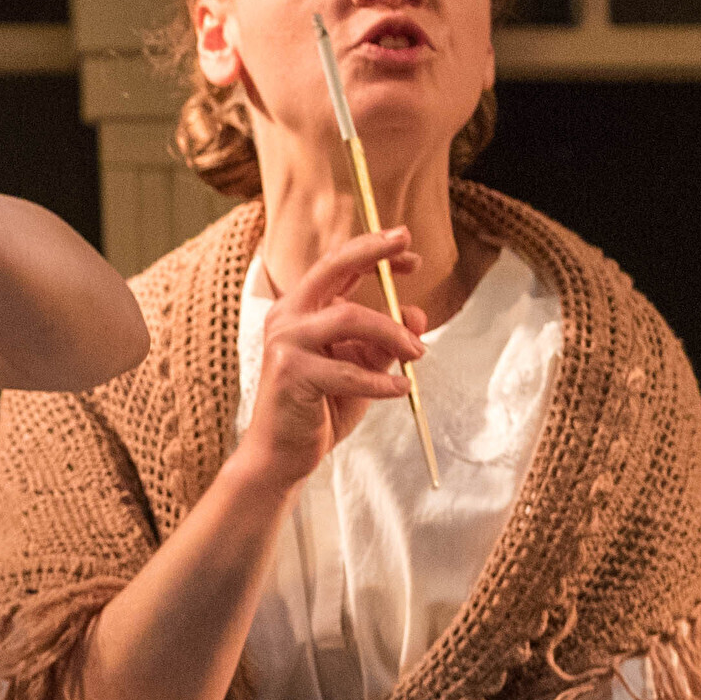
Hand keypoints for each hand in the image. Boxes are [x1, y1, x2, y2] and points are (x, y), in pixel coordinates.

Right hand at [235, 227, 426, 490]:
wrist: (283, 454)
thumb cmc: (320, 408)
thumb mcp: (361, 368)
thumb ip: (384, 343)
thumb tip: (417, 314)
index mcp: (300, 310)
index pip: (336, 267)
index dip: (372, 251)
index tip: (408, 250)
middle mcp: (287, 317)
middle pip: (331, 268)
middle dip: (372, 252)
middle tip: (407, 245)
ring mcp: (285, 342)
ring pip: (350, 317)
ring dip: (392, 333)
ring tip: (418, 354)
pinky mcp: (290, 372)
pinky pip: (349, 370)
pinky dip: (382, 381)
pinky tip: (400, 389)